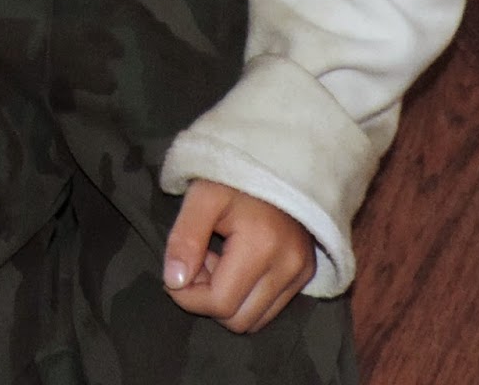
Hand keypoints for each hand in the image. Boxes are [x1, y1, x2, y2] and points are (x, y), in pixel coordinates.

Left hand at [162, 180, 314, 332]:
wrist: (275, 157)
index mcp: (262, 245)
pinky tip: (236, 264)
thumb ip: (184, 237)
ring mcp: (301, 273)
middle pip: (239, 320)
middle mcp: (289, 266)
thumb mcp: (201, 195)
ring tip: (217, 259)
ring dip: (228, 299)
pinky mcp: (305, 274)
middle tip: (199, 260)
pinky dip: (246, 296)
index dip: (189, 295)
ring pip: (255, 320)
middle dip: (208, 298)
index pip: (220, 303)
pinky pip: (270, 308)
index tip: (177, 269)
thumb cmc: (233, 174)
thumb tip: (173, 281)